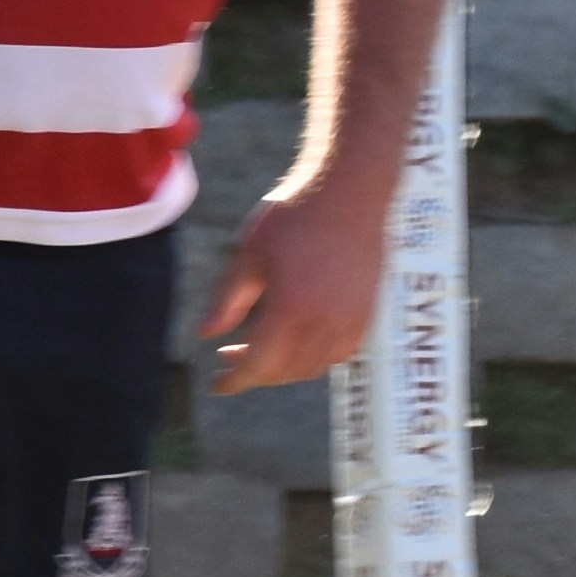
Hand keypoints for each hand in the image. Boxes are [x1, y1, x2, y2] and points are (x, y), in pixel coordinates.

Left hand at [201, 170, 395, 391]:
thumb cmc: (295, 216)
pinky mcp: (368, 312)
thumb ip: (227, 300)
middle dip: (255, 373)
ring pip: (314, 367)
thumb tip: (207, 335)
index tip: (216, 384)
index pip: (259, 364)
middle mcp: (325, 321)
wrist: (351, 191)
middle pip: (286, 371)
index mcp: (291, 307)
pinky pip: (339, 353)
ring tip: (263, 350)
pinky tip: (299, 341)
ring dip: (285, 369)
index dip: (235, 379)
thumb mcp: (249, 255)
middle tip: (230, 357)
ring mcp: (352, 319)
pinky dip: (315, 358)